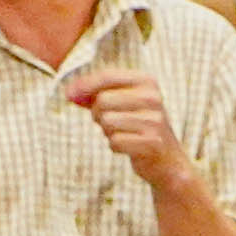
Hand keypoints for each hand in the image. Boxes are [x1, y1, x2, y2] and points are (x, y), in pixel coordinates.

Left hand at [62, 68, 199, 197]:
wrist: (167, 159)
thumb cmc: (138, 126)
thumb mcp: (121, 103)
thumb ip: (96, 95)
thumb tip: (70, 93)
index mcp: (147, 81)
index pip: (107, 76)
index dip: (84, 85)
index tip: (69, 94)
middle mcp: (153, 97)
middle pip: (102, 100)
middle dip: (97, 114)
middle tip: (109, 122)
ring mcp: (154, 120)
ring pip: (107, 122)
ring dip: (107, 132)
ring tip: (122, 133)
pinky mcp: (152, 142)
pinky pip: (115, 142)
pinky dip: (115, 146)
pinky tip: (128, 146)